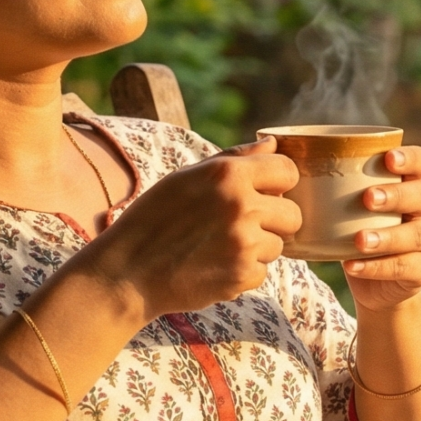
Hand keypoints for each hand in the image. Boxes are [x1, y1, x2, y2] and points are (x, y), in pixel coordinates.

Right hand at [85, 139, 301, 316]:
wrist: (127, 273)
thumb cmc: (153, 219)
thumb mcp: (186, 177)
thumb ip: (234, 159)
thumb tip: (273, 144)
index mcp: (227, 174)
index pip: (288, 171)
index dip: (279, 183)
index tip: (266, 193)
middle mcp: (241, 206)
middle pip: (293, 213)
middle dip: (274, 220)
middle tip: (243, 225)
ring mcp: (243, 243)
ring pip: (278, 245)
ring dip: (257, 248)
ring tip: (220, 247)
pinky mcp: (241, 276)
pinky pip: (262, 272)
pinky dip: (243, 272)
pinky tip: (214, 266)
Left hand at [343, 145, 420, 311]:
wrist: (375, 284)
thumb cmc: (359, 231)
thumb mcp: (351, 208)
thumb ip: (332, 186)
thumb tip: (282, 155)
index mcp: (412, 184)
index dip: (410, 158)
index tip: (388, 158)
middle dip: (396, 195)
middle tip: (368, 198)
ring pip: (415, 235)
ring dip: (387, 236)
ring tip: (360, 240)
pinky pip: (404, 268)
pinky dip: (376, 267)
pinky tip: (352, 266)